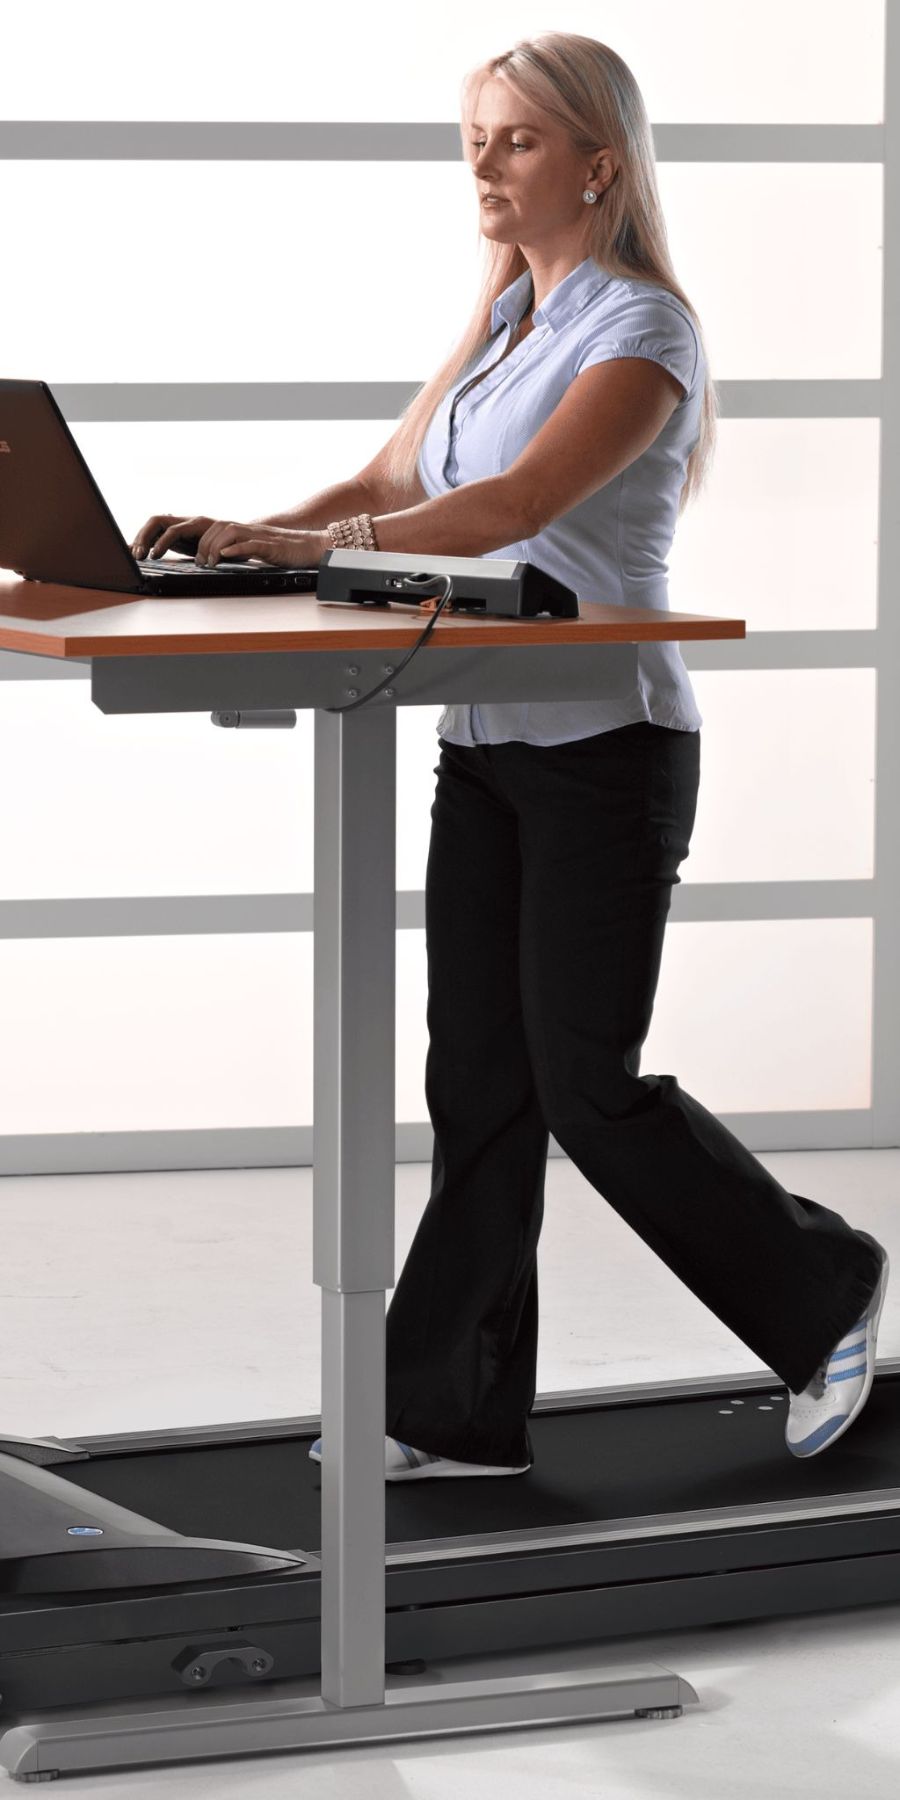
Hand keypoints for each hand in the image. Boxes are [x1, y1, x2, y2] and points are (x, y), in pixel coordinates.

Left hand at [131, 513, 327, 567]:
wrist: (300, 547)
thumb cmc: (266, 550)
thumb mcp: (234, 550)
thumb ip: (213, 550)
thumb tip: (188, 559)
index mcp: (219, 528)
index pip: (184, 525)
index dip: (162, 536)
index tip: (147, 554)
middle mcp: (230, 526)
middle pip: (197, 526)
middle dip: (177, 542)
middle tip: (167, 559)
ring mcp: (246, 532)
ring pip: (220, 533)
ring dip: (208, 549)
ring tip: (206, 564)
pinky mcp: (263, 543)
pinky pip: (245, 543)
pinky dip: (233, 550)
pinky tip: (224, 558)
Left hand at [194, 522, 329, 568]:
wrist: (313, 547)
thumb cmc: (289, 551)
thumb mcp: (260, 549)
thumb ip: (244, 550)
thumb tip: (225, 559)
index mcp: (248, 531)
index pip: (218, 527)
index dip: (203, 540)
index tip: (198, 558)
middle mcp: (252, 530)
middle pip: (220, 527)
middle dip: (205, 543)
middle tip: (201, 562)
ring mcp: (261, 536)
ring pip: (231, 532)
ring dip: (216, 546)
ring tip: (211, 562)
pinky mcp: (272, 546)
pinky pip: (251, 543)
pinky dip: (236, 549)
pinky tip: (226, 556)